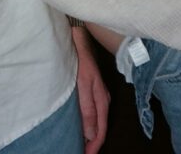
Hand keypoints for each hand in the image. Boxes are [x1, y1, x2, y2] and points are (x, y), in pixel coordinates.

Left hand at [72, 26, 109, 153]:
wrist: (78, 37)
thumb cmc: (80, 59)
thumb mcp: (83, 84)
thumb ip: (87, 109)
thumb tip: (90, 134)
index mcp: (102, 100)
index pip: (101, 130)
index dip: (94, 145)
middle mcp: (102, 98)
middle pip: (100, 126)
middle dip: (93, 142)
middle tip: (82, 152)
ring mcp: (97, 92)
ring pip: (96, 119)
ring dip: (90, 133)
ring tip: (81, 143)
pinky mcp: (90, 87)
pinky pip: (92, 110)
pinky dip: (88, 121)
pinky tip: (81, 124)